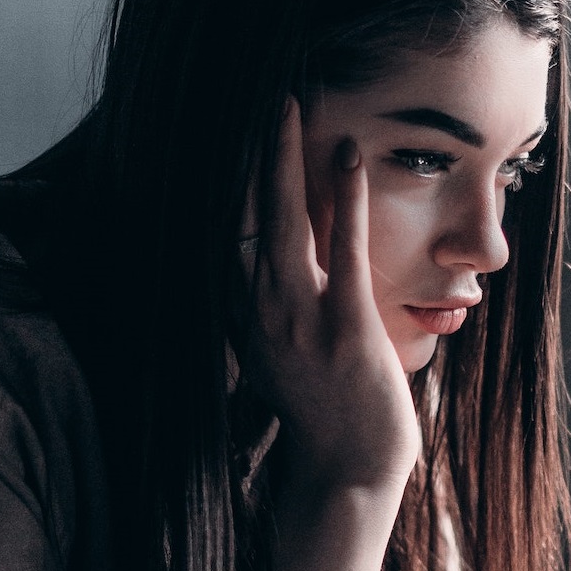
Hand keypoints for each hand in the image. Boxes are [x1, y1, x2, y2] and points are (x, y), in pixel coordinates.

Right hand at [241, 98, 419, 492]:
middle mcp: (260, 313)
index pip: (224, 236)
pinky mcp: (344, 325)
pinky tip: (348, 154)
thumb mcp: (285, 363)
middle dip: (245, 153)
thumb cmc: (326, 420)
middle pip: (242, 215)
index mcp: (245, 320)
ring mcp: (300, 318)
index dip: (222, 184)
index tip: (224, 137)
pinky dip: (345, 197)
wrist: (348, 474)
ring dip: (283, 157)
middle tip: (253, 97)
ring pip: (284, 220)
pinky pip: (342, 248)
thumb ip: (274, 319)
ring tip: (287, 103)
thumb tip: (277, 285)